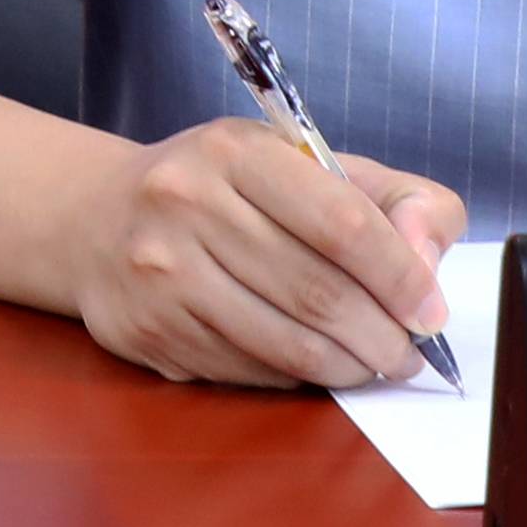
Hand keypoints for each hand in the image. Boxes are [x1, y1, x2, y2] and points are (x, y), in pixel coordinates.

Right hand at [74, 117, 467, 389]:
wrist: (95, 217)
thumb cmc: (220, 189)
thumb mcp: (300, 162)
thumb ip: (388, 197)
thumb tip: (427, 258)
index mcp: (234, 150)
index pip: (340, 220)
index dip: (399, 275)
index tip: (430, 311)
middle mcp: (186, 204)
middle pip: (317, 293)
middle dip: (381, 336)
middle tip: (409, 354)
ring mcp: (160, 273)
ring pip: (285, 343)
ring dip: (346, 366)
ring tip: (371, 363)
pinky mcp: (147, 331)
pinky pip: (248, 370)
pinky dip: (295, 375)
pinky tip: (308, 361)